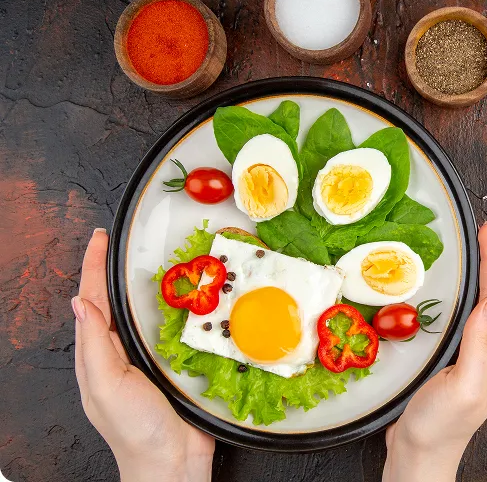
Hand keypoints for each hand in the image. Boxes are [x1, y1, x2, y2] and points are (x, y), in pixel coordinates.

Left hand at [72, 229, 214, 481]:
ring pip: (146, 313)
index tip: (99, 239)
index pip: (91, 299)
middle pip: (116, 301)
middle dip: (116, 271)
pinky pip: (176, 328)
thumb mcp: (105, 385)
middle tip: (124, 243)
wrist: (173, 461)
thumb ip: (94, 345)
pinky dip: (180, 308)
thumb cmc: (135, 429)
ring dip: (150, 287)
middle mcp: (120, 352)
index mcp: (98, 353)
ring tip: (157, 261)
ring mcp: (148, 357)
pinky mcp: (176, 363)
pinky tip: (191, 297)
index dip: (94, 267)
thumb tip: (82, 303)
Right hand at [383, 221, 486, 481]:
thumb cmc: (441, 427)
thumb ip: (480, 344)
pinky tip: (447, 293)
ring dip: (476, 277)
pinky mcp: (454, 361)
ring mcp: (472, 356)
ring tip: (469, 253)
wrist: (419, 456)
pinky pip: (461, 319)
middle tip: (478, 234)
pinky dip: (458, 297)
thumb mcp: (464, 386)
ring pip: (478, 306)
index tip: (486, 232)